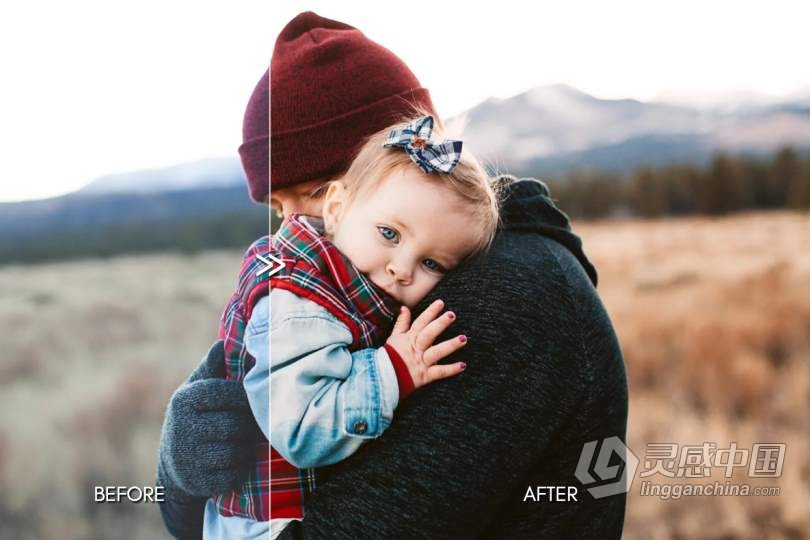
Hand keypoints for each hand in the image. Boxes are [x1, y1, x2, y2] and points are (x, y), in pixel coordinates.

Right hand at [156, 340, 262, 497]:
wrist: (174, 463)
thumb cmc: (195, 416)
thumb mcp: (197, 389)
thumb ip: (212, 368)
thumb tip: (221, 344)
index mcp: (185, 399)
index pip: (231, 394)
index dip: (248, 399)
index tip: (254, 400)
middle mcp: (183, 427)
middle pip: (238, 425)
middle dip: (249, 426)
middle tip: (253, 425)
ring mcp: (188, 458)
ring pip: (238, 451)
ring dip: (247, 448)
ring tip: (243, 442)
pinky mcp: (198, 482)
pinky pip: (234, 474)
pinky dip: (240, 469)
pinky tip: (235, 461)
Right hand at [385, 299, 466, 388]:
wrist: (384, 378)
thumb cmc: (389, 357)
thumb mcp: (393, 337)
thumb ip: (401, 323)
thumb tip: (404, 308)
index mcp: (409, 338)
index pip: (420, 322)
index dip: (430, 312)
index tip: (440, 303)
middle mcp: (417, 349)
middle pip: (429, 334)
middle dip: (440, 324)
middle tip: (452, 315)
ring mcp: (421, 362)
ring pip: (437, 352)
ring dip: (450, 345)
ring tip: (463, 338)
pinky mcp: (425, 376)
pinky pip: (439, 372)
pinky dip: (451, 369)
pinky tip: (463, 365)